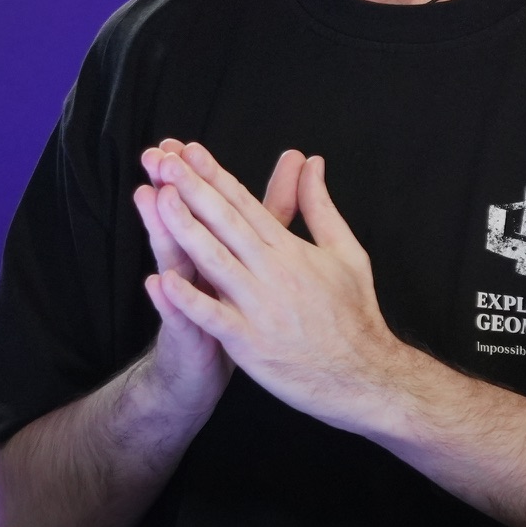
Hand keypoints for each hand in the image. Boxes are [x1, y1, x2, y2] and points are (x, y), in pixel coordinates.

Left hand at [150, 142, 407, 434]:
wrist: (365, 375)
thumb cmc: (355, 313)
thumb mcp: (345, 251)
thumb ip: (320, 206)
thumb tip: (312, 163)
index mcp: (291, 250)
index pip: (246, 204)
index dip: (216, 175)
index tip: (190, 151)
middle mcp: (274, 272)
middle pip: (226, 223)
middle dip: (192, 189)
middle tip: (163, 160)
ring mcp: (261, 307)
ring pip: (216, 261)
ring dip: (186, 229)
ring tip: (159, 199)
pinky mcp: (251, 343)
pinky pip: (214, 317)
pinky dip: (189, 299)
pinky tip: (163, 280)